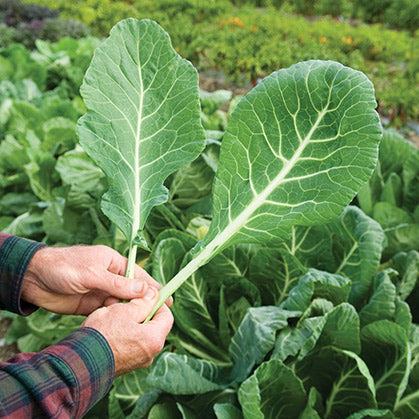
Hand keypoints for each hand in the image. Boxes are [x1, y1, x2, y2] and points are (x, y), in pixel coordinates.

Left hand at [21, 245, 171, 314]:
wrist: (33, 279)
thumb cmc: (63, 267)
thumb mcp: (92, 274)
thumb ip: (118, 283)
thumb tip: (144, 289)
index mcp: (113, 263)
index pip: (139, 275)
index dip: (153, 287)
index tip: (167, 298)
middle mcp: (110, 277)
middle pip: (133, 291)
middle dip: (145, 302)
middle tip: (159, 316)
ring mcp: (101, 292)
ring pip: (122, 304)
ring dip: (131, 312)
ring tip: (144, 324)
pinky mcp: (92, 306)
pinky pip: (109, 313)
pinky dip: (117, 318)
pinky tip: (124, 326)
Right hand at [82, 290, 173, 375]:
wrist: (79, 364)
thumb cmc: (102, 335)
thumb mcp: (124, 311)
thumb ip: (143, 302)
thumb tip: (154, 295)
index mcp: (154, 339)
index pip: (166, 315)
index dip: (157, 302)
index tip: (145, 295)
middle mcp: (151, 353)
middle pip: (154, 325)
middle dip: (141, 310)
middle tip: (125, 302)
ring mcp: (139, 361)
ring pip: (141, 334)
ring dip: (130, 321)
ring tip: (113, 312)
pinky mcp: (126, 365)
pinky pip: (131, 344)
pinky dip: (124, 334)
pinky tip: (109, 327)